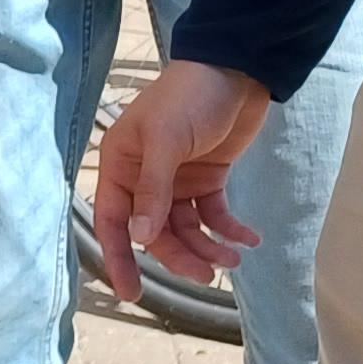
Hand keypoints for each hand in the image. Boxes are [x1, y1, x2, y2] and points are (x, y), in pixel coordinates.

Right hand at [94, 60, 273, 302]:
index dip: (120, 257)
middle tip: (206, 275)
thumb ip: (153, 190)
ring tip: (233, 259)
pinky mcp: (208, 178)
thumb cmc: (190, 96)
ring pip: (185, 229)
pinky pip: (213, 216)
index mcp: (121, 164)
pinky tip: (249, 240)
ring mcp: (177, 179)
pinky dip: (229, 231)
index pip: (114, 220)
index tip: (131, 293)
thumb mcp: (167, 139)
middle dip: (179, 255)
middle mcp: (144, 176)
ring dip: (207, 247)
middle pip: (154, 232)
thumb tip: (140, 238)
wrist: (237, 70)